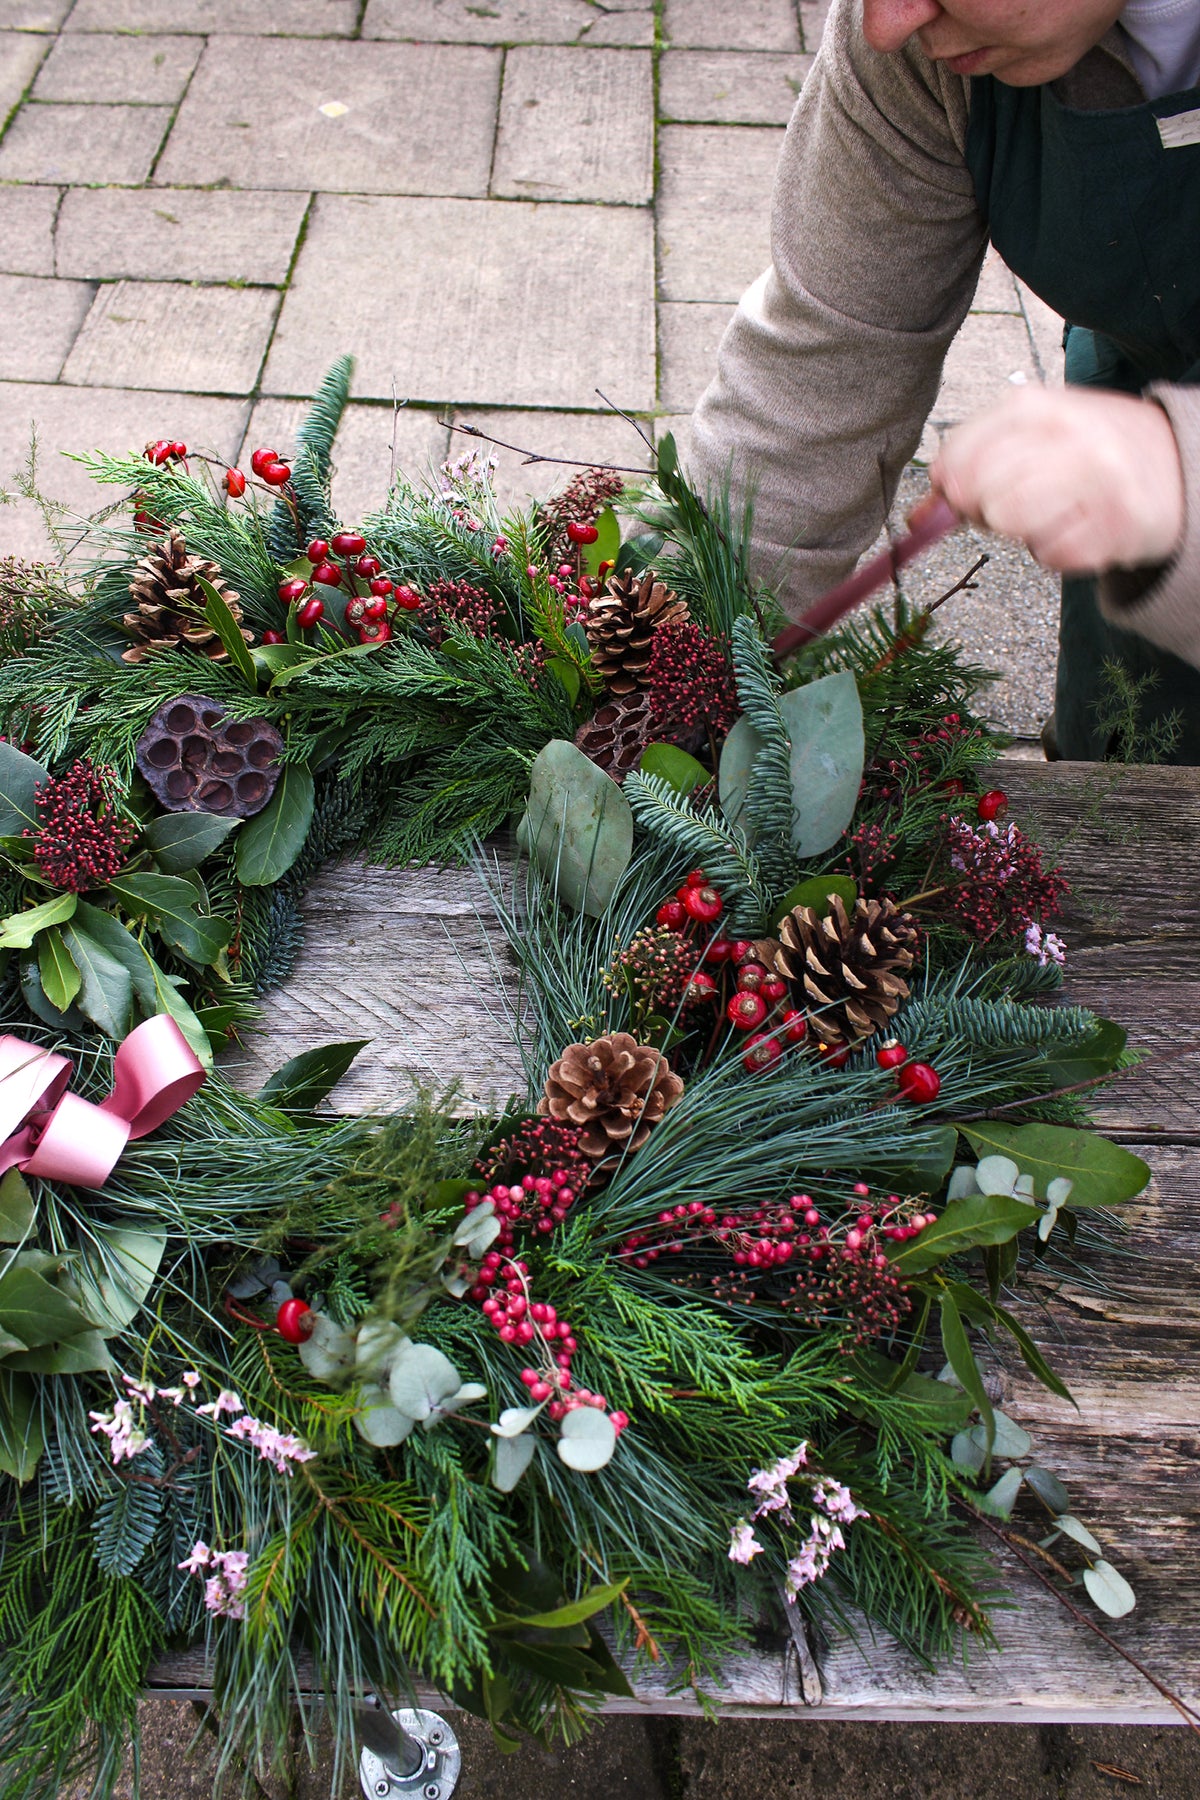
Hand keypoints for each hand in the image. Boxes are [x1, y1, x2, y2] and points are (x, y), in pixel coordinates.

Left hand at [931, 387, 1185, 572]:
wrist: (1178, 466)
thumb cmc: (1089, 452)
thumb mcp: (1033, 436)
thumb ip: (974, 463)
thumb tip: (917, 518)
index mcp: (1036, 405)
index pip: (956, 455)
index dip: (950, 486)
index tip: (966, 493)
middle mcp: (1067, 435)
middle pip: (978, 492)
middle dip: (984, 510)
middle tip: (1015, 505)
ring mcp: (1095, 480)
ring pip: (1009, 521)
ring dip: (1019, 531)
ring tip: (1049, 514)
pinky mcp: (1115, 526)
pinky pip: (1049, 556)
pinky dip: (1055, 552)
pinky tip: (1079, 528)